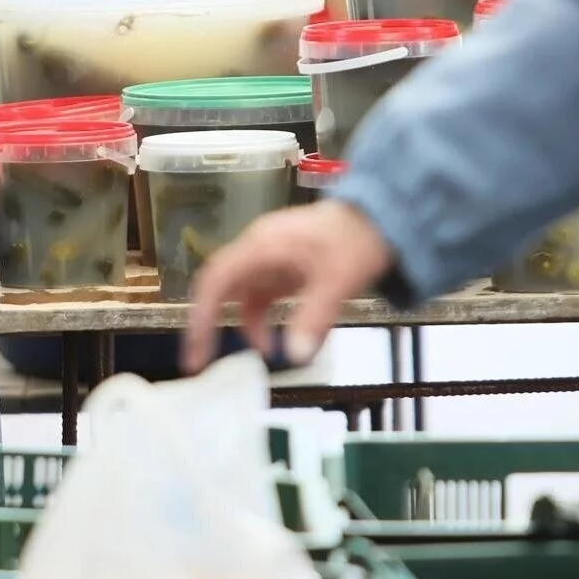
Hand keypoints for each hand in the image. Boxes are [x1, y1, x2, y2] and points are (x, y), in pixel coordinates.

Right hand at [182, 201, 392, 373]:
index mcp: (263, 245)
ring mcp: (269, 258)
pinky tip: (277, 338)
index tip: (196, 351)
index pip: (216, 280)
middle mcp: (258, 249)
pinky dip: (263, 318)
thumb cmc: (358, 239)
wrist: (382, 217)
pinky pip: (261, 296)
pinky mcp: (282, 267)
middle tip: (201, 360)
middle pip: (220, 287)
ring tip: (264, 352)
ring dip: (246, 324)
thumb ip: (315, 317)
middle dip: (209, 324)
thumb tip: (295, 355)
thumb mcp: (339, 280)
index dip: (201, 316)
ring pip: (241, 295)